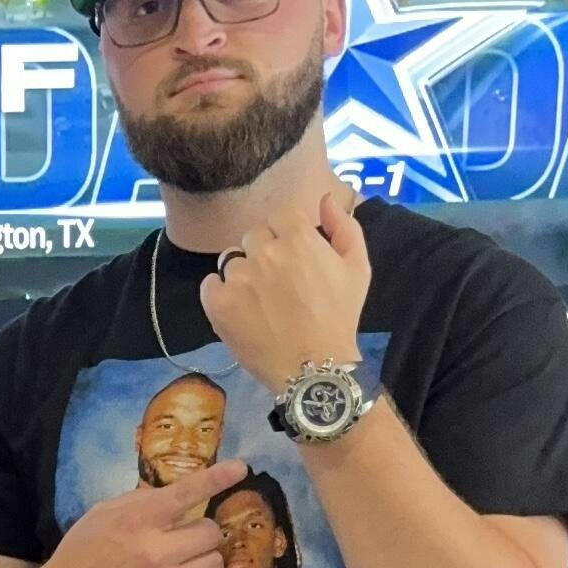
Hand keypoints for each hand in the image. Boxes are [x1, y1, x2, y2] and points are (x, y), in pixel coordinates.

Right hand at [40, 459, 228, 567]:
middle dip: (202, 533)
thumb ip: (141, 501)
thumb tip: (179, 492)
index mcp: (137, 520)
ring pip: (215, 563)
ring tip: (184, 565)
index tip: (239, 468)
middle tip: (185, 540)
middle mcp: (154, 551)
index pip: (186, 493)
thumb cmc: (82, 553)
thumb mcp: (103, 514)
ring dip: (204, 561)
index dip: (217, 478)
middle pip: (211, 532)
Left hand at [199, 182, 370, 394]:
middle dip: (265, 253)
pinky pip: (210, 284)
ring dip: (243, 274)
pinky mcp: (218, 303)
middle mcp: (265, 252)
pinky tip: (239, 309)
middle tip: (279, 285)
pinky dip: (220, 293)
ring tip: (260, 302)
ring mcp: (238, 277)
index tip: (294, 258)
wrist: (314, 368)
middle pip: (254, 236)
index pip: (280, 215)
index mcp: (298, 238)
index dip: (286, 234)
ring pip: (232, 260)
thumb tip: (324, 199)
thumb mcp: (357, 268)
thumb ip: (343, 227)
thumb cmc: (339, 318)